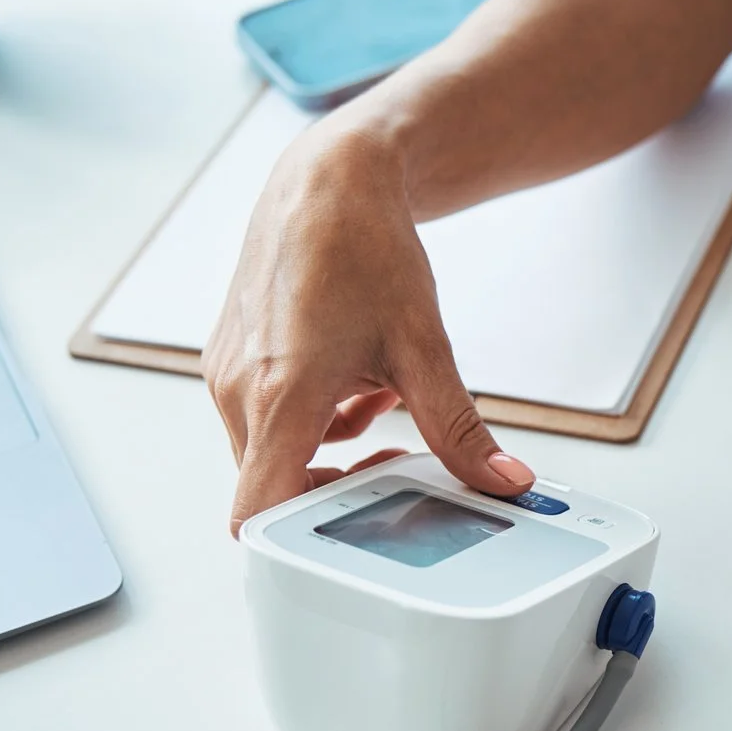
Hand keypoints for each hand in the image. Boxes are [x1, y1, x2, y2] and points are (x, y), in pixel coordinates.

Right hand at [205, 118, 533, 530]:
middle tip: (394, 466)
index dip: (295, 550)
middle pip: (272, 489)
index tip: (345, 545)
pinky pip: (267, 418)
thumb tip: (503, 480)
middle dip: (336, 491)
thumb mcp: (424, 349)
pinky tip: (355, 385)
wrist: (326, 180)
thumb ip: (460, 429)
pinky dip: (313, 419)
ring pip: (272, 453)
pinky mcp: (231, 358)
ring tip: (380, 406)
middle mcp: (239, 391)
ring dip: (329, 450)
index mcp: (280, 397)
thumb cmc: (362, 248)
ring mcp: (228, 374)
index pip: (258, 516)